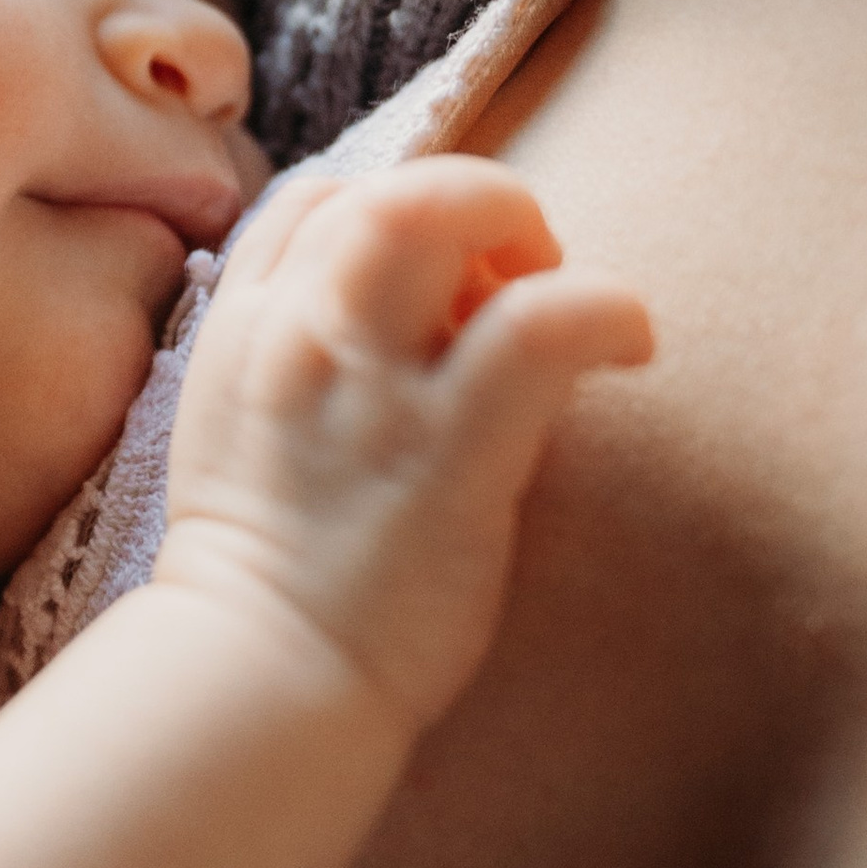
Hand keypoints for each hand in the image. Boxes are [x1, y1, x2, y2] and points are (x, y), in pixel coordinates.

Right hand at [158, 158, 653, 729]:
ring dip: (522, 226)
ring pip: (439, 215)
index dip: (396, 211)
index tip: (446, 278)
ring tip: (565, 291)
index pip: (316, 202)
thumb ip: (294, 370)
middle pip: (380, 188)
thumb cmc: (266, 585)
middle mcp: (300, 338)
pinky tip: (630, 344)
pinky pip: (540, 325)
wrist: (259, 679)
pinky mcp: (451, 449)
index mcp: (244, 335)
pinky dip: (606, 307)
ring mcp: (371, 389)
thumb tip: (393, 334)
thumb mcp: (237, 443)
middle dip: (470, 199)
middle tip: (519, 270)